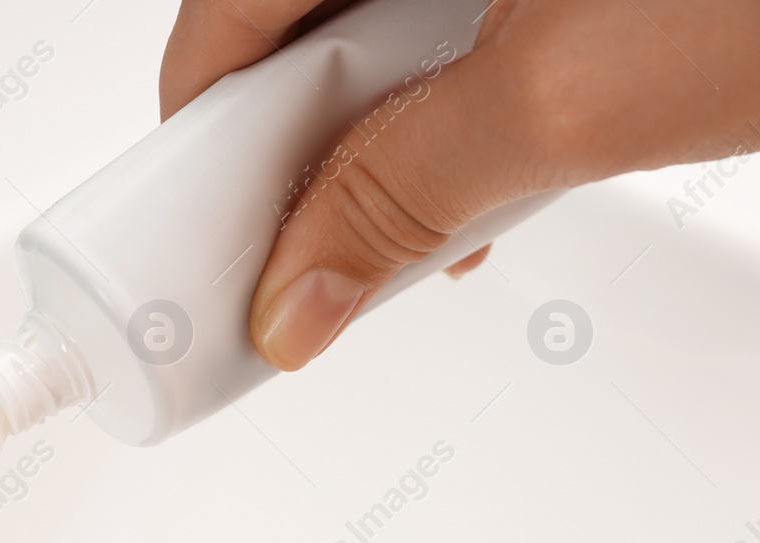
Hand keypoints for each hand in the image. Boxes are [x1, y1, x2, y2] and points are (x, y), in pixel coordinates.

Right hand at [160, 0, 759, 369]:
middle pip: (289, 36)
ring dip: (380, 145)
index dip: (190, 155)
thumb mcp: (568, 94)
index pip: (215, 26)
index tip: (190, 255)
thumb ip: (402, 199)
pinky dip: (456, 102)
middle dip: (295, 164)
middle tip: (308, 261)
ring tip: (418, 229)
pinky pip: (452, 20)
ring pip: (371, 34)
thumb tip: (297, 297)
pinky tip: (492, 162)